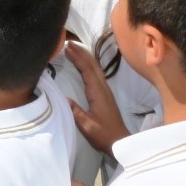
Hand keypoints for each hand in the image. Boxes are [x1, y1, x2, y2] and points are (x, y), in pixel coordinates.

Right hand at [63, 40, 129, 158]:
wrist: (120, 141)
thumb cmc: (103, 135)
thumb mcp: (87, 126)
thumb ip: (76, 112)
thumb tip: (65, 98)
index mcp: (98, 94)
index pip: (87, 71)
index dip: (78, 58)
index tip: (67, 48)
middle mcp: (103, 89)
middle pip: (93, 66)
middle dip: (81, 53)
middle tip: (68, 43)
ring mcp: (106, 91)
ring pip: (96, 69)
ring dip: (85, 57)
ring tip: (74, 49)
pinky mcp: (105, 95)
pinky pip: (97, 74)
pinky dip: (89, 65)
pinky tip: (84, 64)